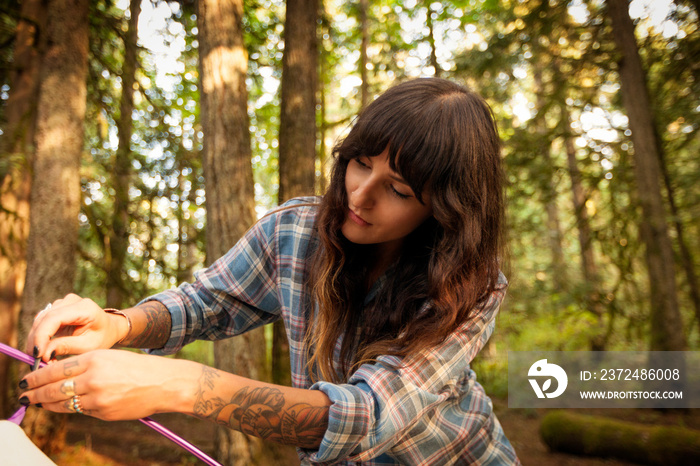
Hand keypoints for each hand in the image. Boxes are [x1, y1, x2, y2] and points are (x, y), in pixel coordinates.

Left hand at [18, 349, 197, 420]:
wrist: (164, 383)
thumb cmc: (137, 368)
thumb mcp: (110, 357)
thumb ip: (85, 366)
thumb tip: (56, 376)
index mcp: (95, 358)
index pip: (56, 369)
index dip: (36, 376)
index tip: (25, 380)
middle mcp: (94, 378)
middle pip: (54, 388)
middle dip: (35, 393)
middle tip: (23, 395)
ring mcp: (98, 397)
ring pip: (63, 404)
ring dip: (47, 405)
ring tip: (37, 403)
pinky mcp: (104, 412)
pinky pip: (81, 411)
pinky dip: (72, 409)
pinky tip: (64, 407)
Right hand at [26, 294, 126, 360]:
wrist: (109, 328)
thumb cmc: (102, 337)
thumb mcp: (89, 346)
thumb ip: (67, 347)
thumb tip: (43, 354)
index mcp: (84, 308)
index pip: (54, 318)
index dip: (41, 336)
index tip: (36, 354)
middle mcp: (71, 301)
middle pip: (44, 319)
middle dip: (36, 341)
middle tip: (35, 361)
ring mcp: (63, 303)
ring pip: (39, 321)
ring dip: (36, 340)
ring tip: (42, 358)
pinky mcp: (57, 308)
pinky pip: (42, 322)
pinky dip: (39, 337)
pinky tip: (44, 351)